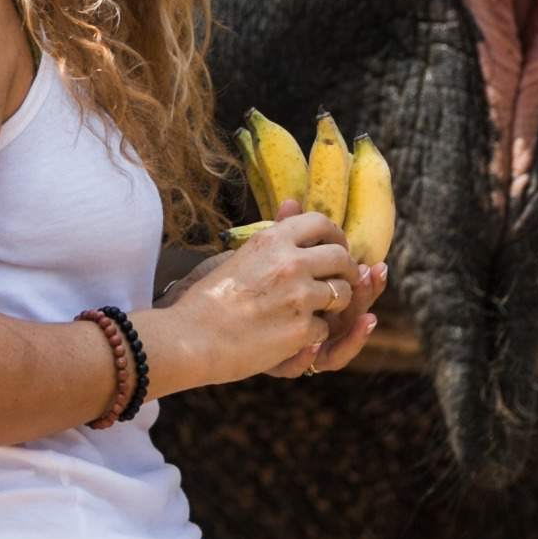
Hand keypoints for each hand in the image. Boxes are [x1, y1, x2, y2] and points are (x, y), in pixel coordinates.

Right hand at [154, 199, 379, 388]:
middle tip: (341, 282)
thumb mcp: (241, 254)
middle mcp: (290, 262)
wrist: (190, 337)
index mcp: (272, 240)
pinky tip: (292, 337)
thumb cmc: (210, 297)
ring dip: (336, 305)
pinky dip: (313, 337)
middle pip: (341, 257)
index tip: (335, 249)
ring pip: (342, 295)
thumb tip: (292, 202)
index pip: (320, 223)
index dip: (335, 236)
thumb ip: (274, 233)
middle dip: (347, 271)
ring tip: (319, 311)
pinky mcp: (301, 329)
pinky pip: (325, 330)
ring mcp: (298, 296)